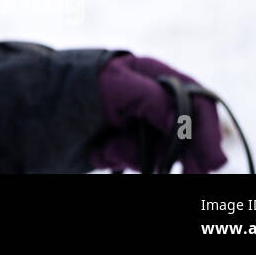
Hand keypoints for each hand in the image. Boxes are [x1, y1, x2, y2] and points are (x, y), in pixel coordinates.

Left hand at [88, 52, 226, 173]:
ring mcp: (142, 125)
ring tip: (109, 148)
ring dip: (136, 155)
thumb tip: (183, 124)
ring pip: (161, 152)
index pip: (199, 104)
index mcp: (159, 78)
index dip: (208, 133)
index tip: (211, 162)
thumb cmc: (81, 82)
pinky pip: (136, 160)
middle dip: (183, 155)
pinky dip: (118, 158)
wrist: (44, 101)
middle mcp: (156, 102)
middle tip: (190, 176)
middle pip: (187, 133)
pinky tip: (100, 150)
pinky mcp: (126, 143)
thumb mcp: (119, 85)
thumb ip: (155, 100)